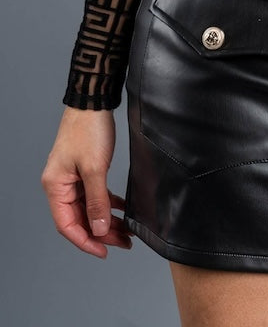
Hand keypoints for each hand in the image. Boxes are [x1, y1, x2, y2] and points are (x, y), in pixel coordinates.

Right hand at [41, 106, 132, 257]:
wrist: (94, 102)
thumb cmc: (88, 129)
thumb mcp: (95, 169)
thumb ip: (97, 201)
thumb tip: (98, 230)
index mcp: (56, 187)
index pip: (67, 225)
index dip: (85, 241)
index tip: (104, 251)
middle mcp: (61, 185)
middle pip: (79, 219)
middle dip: (100, 233)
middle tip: (123, 242)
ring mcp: (73, 178)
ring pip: (89, 208)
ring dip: (106, 220)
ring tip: (126, 232)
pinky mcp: (85, 170)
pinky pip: (95, 195)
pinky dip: (108, 203)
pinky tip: (122, 210)